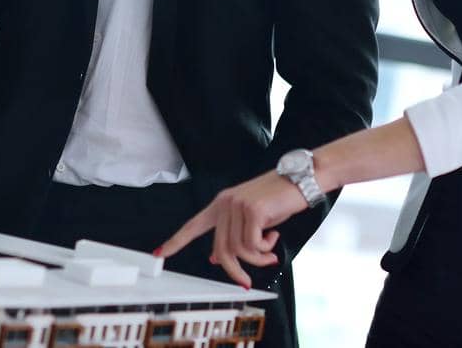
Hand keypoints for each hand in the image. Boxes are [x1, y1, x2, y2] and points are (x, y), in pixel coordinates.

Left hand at [156, 169, 303, 288]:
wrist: (301, 179)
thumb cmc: (278, 199)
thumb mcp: (252, 218)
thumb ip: (233, 233)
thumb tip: (215, 257)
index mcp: (221, 204)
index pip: (193, 225)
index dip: (175, 241)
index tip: (159, 253)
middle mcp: (225, 203)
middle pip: (221, 249)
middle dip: (234, 271)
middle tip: (247, 282)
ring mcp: (237, 206)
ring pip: (239, 250)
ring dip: (258, 259)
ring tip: (271, 251)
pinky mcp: (252, 210)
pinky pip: (253, 246)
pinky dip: (265, 250)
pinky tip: (274, 237)